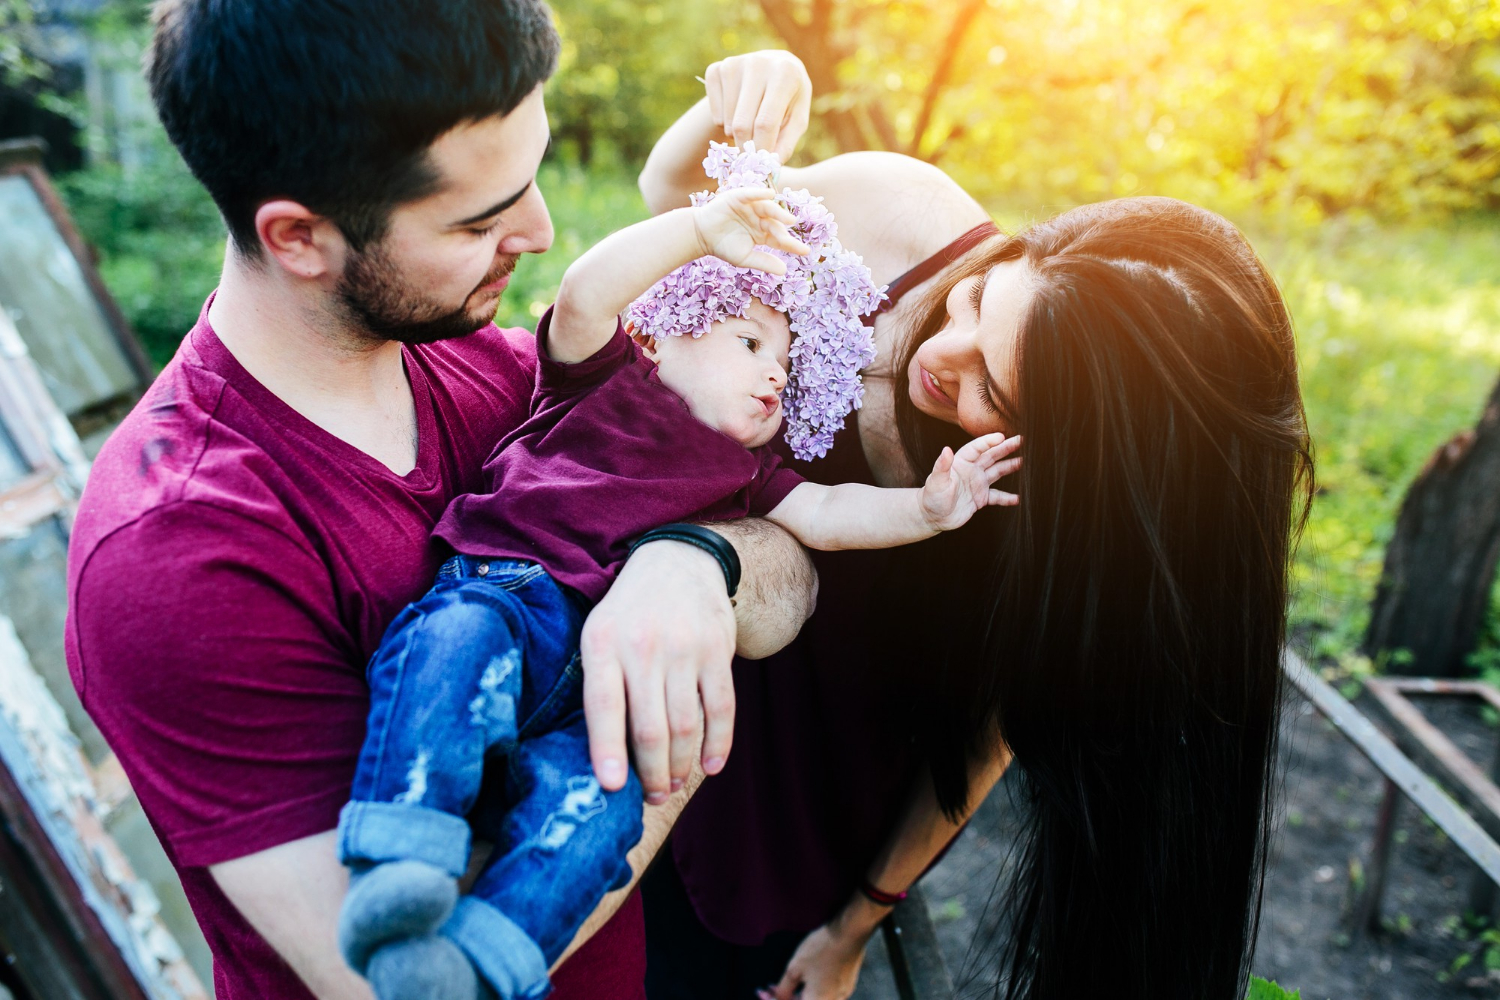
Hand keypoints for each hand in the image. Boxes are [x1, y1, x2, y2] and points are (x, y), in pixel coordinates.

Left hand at [580, 540, 736, 803]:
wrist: (679, 561)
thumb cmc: (629, 612)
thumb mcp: (599, 634)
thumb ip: (599, 684)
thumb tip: (606, 755)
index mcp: (603, 643)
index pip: (603, 705)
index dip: (608, 750)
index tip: (613, 787)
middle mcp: (643, 646)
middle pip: (651, 727)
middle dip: (652, 773)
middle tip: (652, 797)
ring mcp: (684, 648)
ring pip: (686, 725)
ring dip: (681, 765)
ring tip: (673, 785)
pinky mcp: (718, 650)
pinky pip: (722, 708)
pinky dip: (718, 744)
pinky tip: (710, 766)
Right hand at [693, 188, 809, 274]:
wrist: (701, 236)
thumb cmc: (722, 247)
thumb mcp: (745, 258)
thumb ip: (764, 262)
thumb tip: (784, 271)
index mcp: (763, 233)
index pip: (780, 238)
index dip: (793, 244)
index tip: (806, 252)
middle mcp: (759, 218)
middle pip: (776, 224)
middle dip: (783, 232)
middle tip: (790, 239)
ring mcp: (750, 207)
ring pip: (768, 208)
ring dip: (779, 212)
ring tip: (790, 220)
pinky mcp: (738, 197)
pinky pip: (751, 193)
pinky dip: (759, 193)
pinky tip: (769, 195)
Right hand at [705, 50, 811, 160]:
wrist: (772, 67)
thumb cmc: (789, 98)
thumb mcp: (797, 119)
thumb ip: (787, 143)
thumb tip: (770, 166)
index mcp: (785, 74)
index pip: (765, 123)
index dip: (762, 149)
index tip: (761, 164)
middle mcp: (757, 64)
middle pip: (742, 124)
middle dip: (747, 147)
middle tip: (753, 153)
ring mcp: (733, 64)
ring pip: (727, 122)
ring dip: (736, 135)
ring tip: (750, 125)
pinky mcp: (715, 70)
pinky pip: (714, 113)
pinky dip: (724, 123)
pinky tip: (736, 112)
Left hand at [760, 913, 876, 999]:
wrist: (848, 934)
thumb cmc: (821, 950)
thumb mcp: (794, 969)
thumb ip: (783, 989)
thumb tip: (778, 997)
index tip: (762, 993)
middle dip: (785, 997)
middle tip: (771, 988)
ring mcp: (842, 994)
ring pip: (815, 998)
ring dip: (798, 993)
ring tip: (787, 981)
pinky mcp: (847, 984)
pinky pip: (826, 992)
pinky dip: (812, 988)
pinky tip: (805, 977)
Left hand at [920, 432, 1022, 530]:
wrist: (932, 517)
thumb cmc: (931, 497)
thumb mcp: (936, 481)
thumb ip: (942, 466)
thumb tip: (946, 449)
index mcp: (961, 463)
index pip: (977, 448)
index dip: (988, 442)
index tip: (1001, 437)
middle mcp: (971, 470)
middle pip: (991, 456)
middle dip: (1006, 448)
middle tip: (1020, 440)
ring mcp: (977, 484)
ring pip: (997, 472)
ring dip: (1010, 466)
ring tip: (1023, 461)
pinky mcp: (981, 498)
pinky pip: (997, 496)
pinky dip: (1007, 497)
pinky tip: (1017, 498)